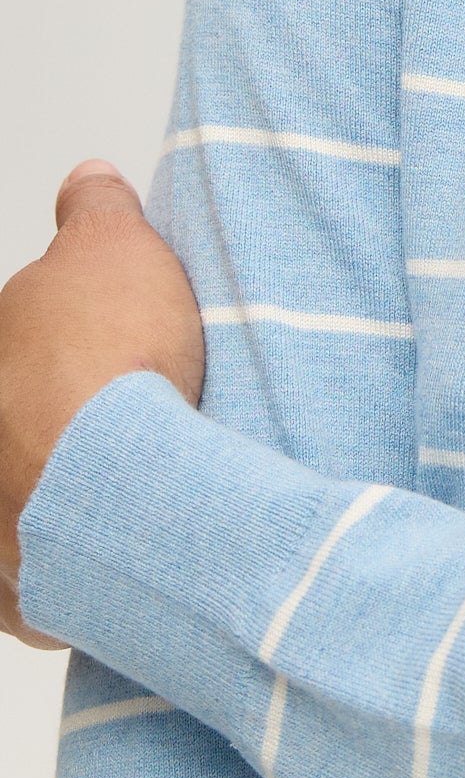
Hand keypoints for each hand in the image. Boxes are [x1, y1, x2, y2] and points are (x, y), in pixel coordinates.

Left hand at [0, 163, 205, 647]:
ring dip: (57, 494)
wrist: (128, 484)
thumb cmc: (112, 370)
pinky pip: (36, 585)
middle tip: (123, 415)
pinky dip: (66, 574)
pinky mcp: (19, 597)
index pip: (18, 336)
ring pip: (20, 501)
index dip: (67, 333)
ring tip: (134, 488)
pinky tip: (113, 556)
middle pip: (17, 419)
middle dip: (51, 417)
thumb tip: (86, 180)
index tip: (111, 341)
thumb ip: (94, 212)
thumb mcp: (113, 246)